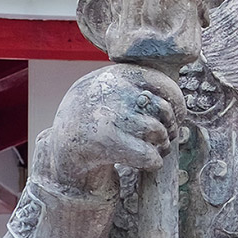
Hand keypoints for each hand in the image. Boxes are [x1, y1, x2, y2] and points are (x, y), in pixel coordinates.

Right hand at [42, 64, 186, 196]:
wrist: (60, 153)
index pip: (161, 83)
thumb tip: (177, 106)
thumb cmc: (95, 122)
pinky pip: (148, 154)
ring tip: (157, 148)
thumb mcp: (110, 94)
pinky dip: (154, 161)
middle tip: (166, 136)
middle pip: (162, 108)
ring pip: (157, 131)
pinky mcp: (104, 143)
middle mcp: (110, 92)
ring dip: (163, 144)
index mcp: (114, 75)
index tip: (177, 116)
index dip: (176, 102)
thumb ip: (138, 90)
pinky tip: (149, 161)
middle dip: (170, 125)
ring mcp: (107, 116)